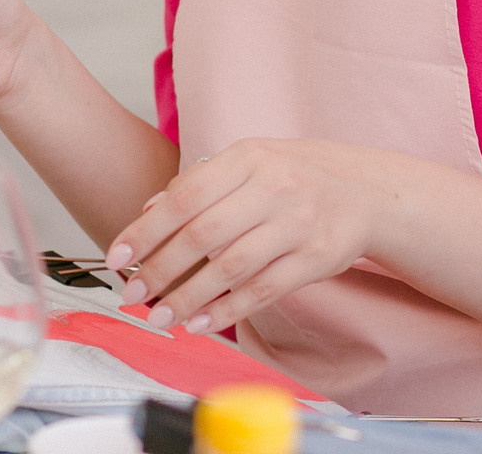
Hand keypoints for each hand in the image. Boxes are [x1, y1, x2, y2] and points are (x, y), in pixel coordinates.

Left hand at [103, 138, 390, 336]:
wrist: (362, 192)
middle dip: (161, 269)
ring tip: (161, 317)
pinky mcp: (315, 258)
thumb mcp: (248, 164)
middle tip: (132, 295)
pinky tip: (201, 323)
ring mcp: (297, 223)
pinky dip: (228, 310)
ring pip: (232, 267)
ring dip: (189, 297)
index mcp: (248, 158)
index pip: (185, 196)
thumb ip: (198, 184)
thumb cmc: (292, 177)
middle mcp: (274, 187)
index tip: (118, 258)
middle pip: (204, 234)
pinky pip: (264, 290)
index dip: (147, 230)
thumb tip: (147, 212)